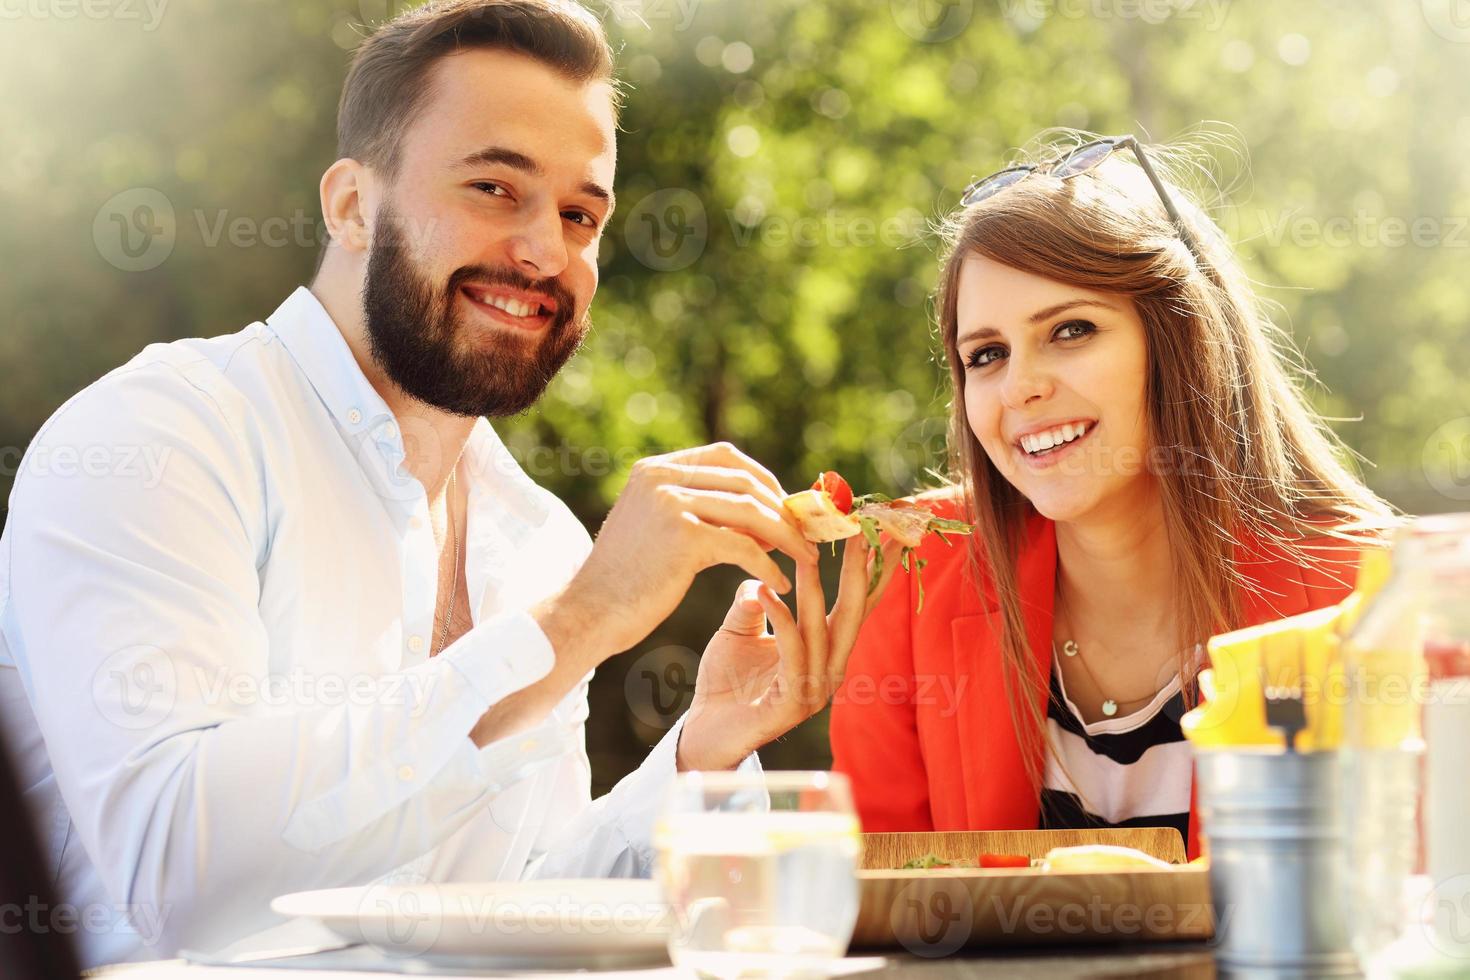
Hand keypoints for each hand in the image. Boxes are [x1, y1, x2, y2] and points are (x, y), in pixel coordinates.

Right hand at [533, 443, 819, 667]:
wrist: (589, 614)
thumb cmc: (626, 580)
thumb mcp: (657, 528)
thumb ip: (696, 509)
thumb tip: (757, 508)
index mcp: (654, 469)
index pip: (726, 457)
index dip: (764, 479)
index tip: (788, 508)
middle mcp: (661, 478)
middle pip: (745, 481)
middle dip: (783, 509)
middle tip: (808, 535)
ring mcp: (671, 503)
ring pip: (751, 512)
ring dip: (787, 537)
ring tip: (807, 560)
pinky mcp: (684, 537)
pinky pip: (745, 546)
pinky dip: (770, 566)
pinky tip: (783, 585)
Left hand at [675, 534, 904, 770]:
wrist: (702, 732)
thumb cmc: (726, 681)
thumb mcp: (740, 627)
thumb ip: (757, 598)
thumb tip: (761, 572)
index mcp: (825, 650)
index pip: (855, 603)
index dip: (871, 567)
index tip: (880, 527)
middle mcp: (828, 670)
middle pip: (852, 614)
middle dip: (861, 571)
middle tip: (863, 530)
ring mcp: (813, 691)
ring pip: (823, 630)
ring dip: (815, 588)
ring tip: (806, 550)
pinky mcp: (791, 706)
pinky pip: (792, 653)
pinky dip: (783, 620)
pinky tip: (768, 591)